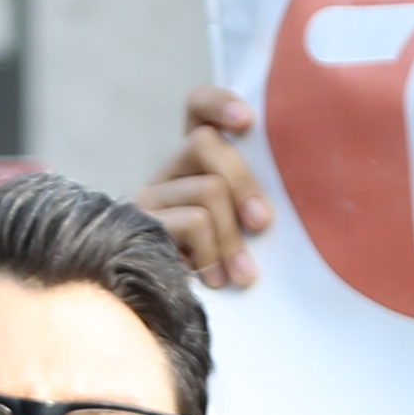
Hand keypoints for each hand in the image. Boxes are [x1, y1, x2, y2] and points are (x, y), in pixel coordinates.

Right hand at [140, 85, 276, 288]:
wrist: (167, 310)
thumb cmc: (224, 265)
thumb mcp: (243, 227)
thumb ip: (253, 204)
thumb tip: (273, 212)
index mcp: (197, 160)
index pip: (198, 108)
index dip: (220, 104)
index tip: (246, 122)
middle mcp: (170, 170)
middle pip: (205, 144)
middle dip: (243, 184)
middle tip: (262, 224)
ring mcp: (151, 196)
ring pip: (207, 189)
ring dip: (232, 237)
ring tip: (241, 274)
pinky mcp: (140, 224)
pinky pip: (192, 222)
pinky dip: (212, 254)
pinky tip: (215, 280)